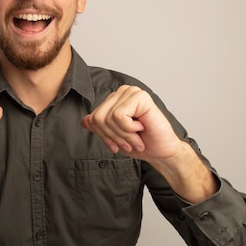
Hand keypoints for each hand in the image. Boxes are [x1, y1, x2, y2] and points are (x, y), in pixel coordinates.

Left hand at [81, 85, 217, 201]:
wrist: (161, 152)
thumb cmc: (141, 144)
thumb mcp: (114, 137)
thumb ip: (99, 127)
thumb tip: (84, 120)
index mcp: (115, 100)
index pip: (92, 118)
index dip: (104, 136)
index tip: (118, 144)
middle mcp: (122, 92)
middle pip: (98, 118)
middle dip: (113, 136)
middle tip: (129, 143)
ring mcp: (131, 92)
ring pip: (108, 118)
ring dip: (123, 135)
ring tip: (136, 138)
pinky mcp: (140, 96)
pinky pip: (119, 116)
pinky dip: (129, 129)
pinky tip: (142, 127)